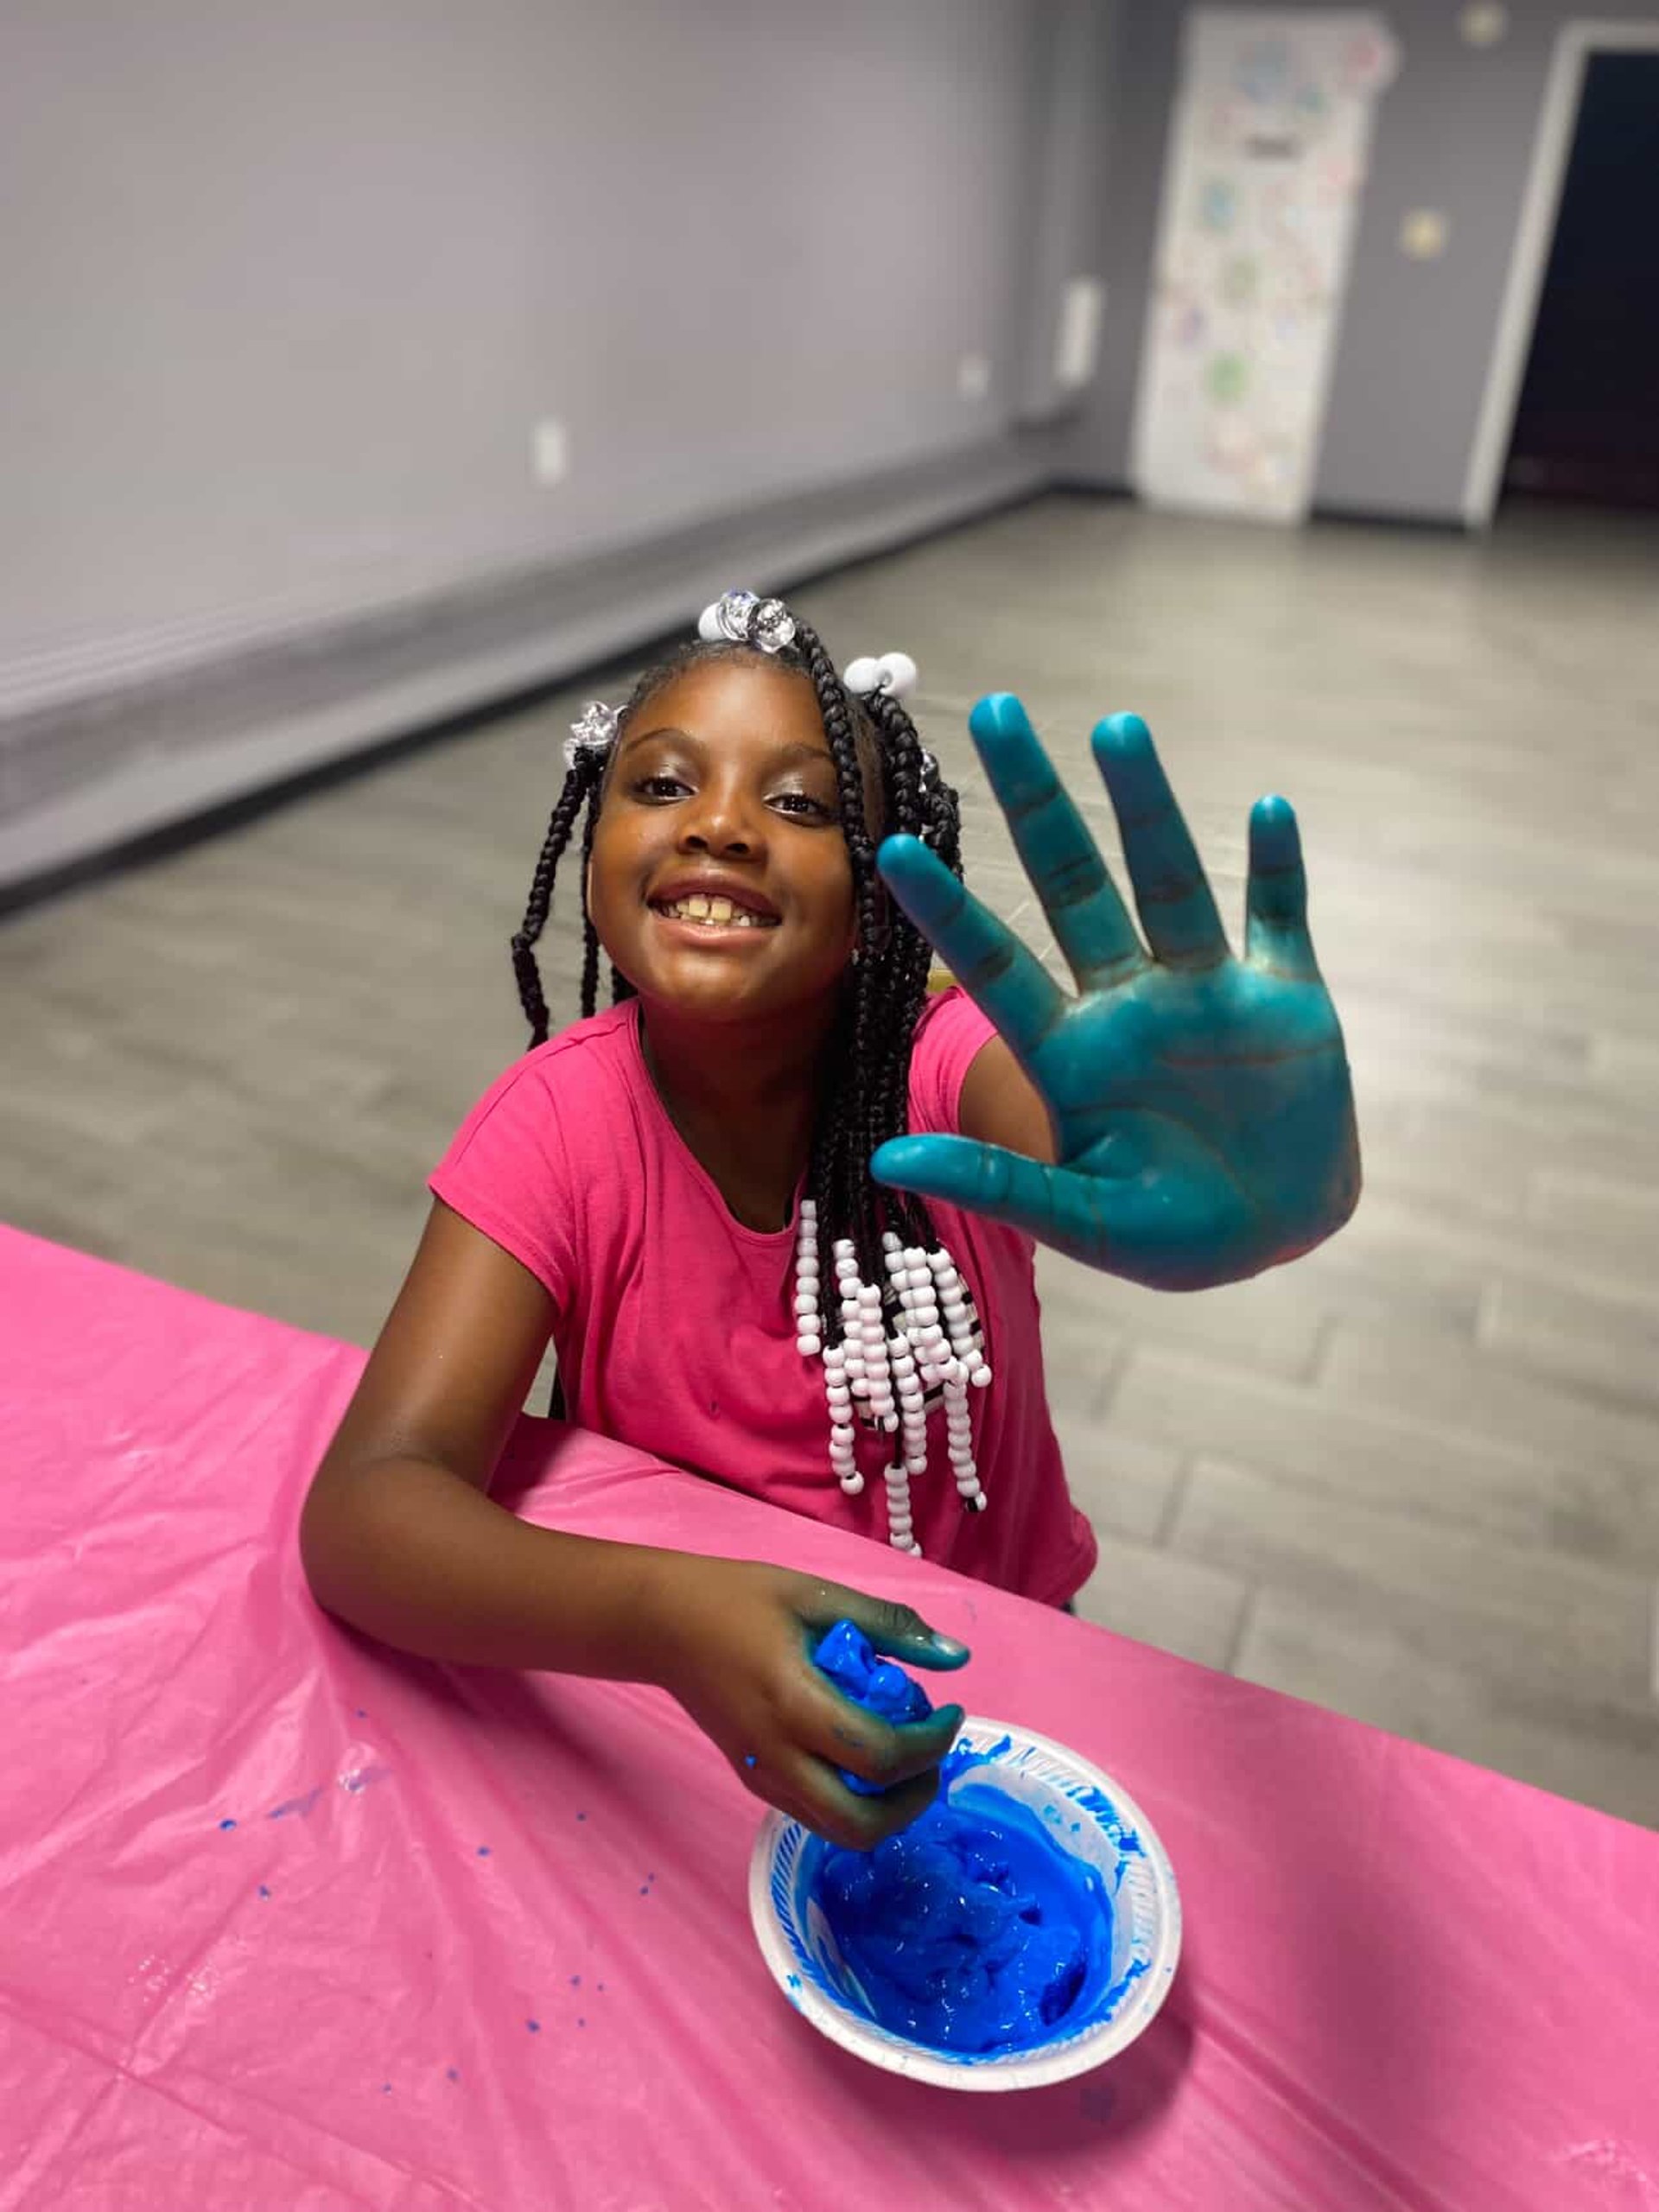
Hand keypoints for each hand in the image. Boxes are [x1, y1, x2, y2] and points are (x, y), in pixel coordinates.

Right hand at [648, 1558, 968, 1847]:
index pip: (880, 1756)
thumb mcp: (816, 1596)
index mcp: (794, 1704)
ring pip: (837, 1831)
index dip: (931, 1744)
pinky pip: (814, 1814)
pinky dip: (854, 1801)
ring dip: (886, 1809)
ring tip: (904, 1759)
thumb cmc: (739, 1600)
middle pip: (861, 1825)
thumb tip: (956, 1657)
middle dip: (914, 1800)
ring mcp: (761, 1777)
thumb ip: (888, 1626)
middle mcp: (777, 1756)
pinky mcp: (752, 1781)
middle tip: (932, 1756)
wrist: (663, 1624)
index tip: (950, 1712)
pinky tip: (863, 1756)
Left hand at [873, 696, 1360, 1289]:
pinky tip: (1268, 809)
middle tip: (995, 712)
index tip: (890, 845)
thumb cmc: (1169, 1236)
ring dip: (1147, 808)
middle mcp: (1130, 1002)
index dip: (946, 910)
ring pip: (1170, 882)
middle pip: (1073, 886)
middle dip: (1036, 804)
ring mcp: (1208, 991)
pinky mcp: (1288, 997)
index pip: (995, 964)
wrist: (1276, 1236)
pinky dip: (1278, 868)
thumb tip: (888, 1160)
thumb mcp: (1081, 1221)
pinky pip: (1281, 917)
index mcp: (1072, 1053)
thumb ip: (999, 1185)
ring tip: (1116, 729)